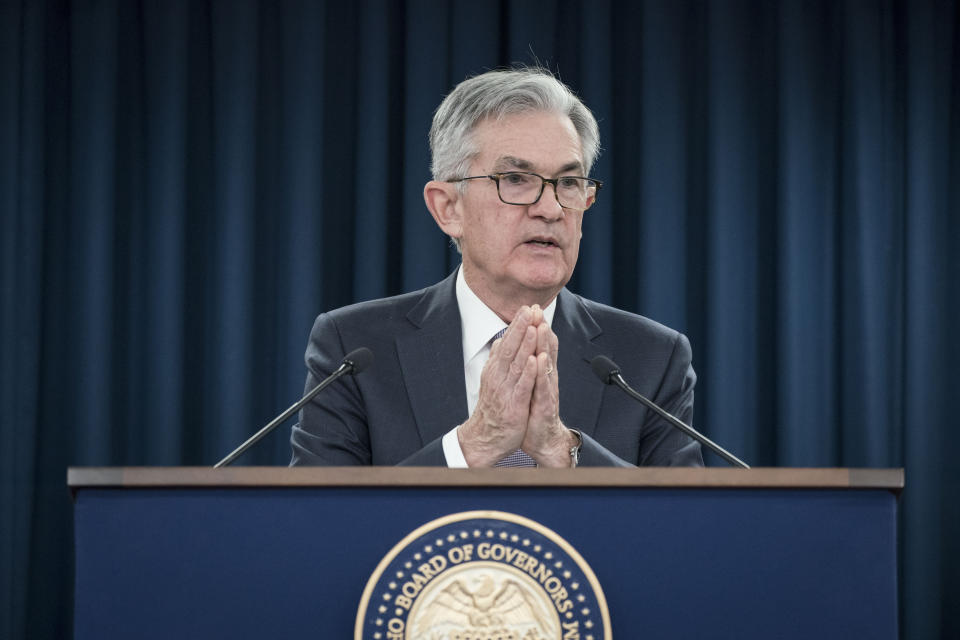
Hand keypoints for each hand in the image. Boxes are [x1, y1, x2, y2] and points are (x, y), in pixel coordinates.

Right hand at [458, 306, 539, 465]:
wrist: (487, 438)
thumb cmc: (494, 409)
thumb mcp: (494, 380)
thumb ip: (498, 361)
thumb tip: (500, 340)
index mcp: (495, 370)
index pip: (507, 342)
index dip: (517, 325)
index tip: (527, 308)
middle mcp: (498, 377)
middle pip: (510, 348)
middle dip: (521, 328)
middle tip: (530, 309)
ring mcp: (505, 390)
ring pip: (516, 363)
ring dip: (526, 344)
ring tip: (534, 327)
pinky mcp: (514, 405)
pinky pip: (521, 386)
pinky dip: (528, 372)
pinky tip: (534, 359)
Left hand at [522, 321, 577, 466]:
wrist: (541, 439)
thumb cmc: (535, 411)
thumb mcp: (531, 385)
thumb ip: (530, 367)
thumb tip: (525, 349)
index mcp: (541, 373)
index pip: (540, 346)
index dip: (536, 327)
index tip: (532, 308)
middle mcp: (546, 378)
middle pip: (545, 349)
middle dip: (541, 328)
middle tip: (538, 309)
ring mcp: (547, 390)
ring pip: (546, 364)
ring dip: (545, 345)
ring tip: (542, 326)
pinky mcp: (545, 404)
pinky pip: (543, 385)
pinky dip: (542, 372)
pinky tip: (541, 359)